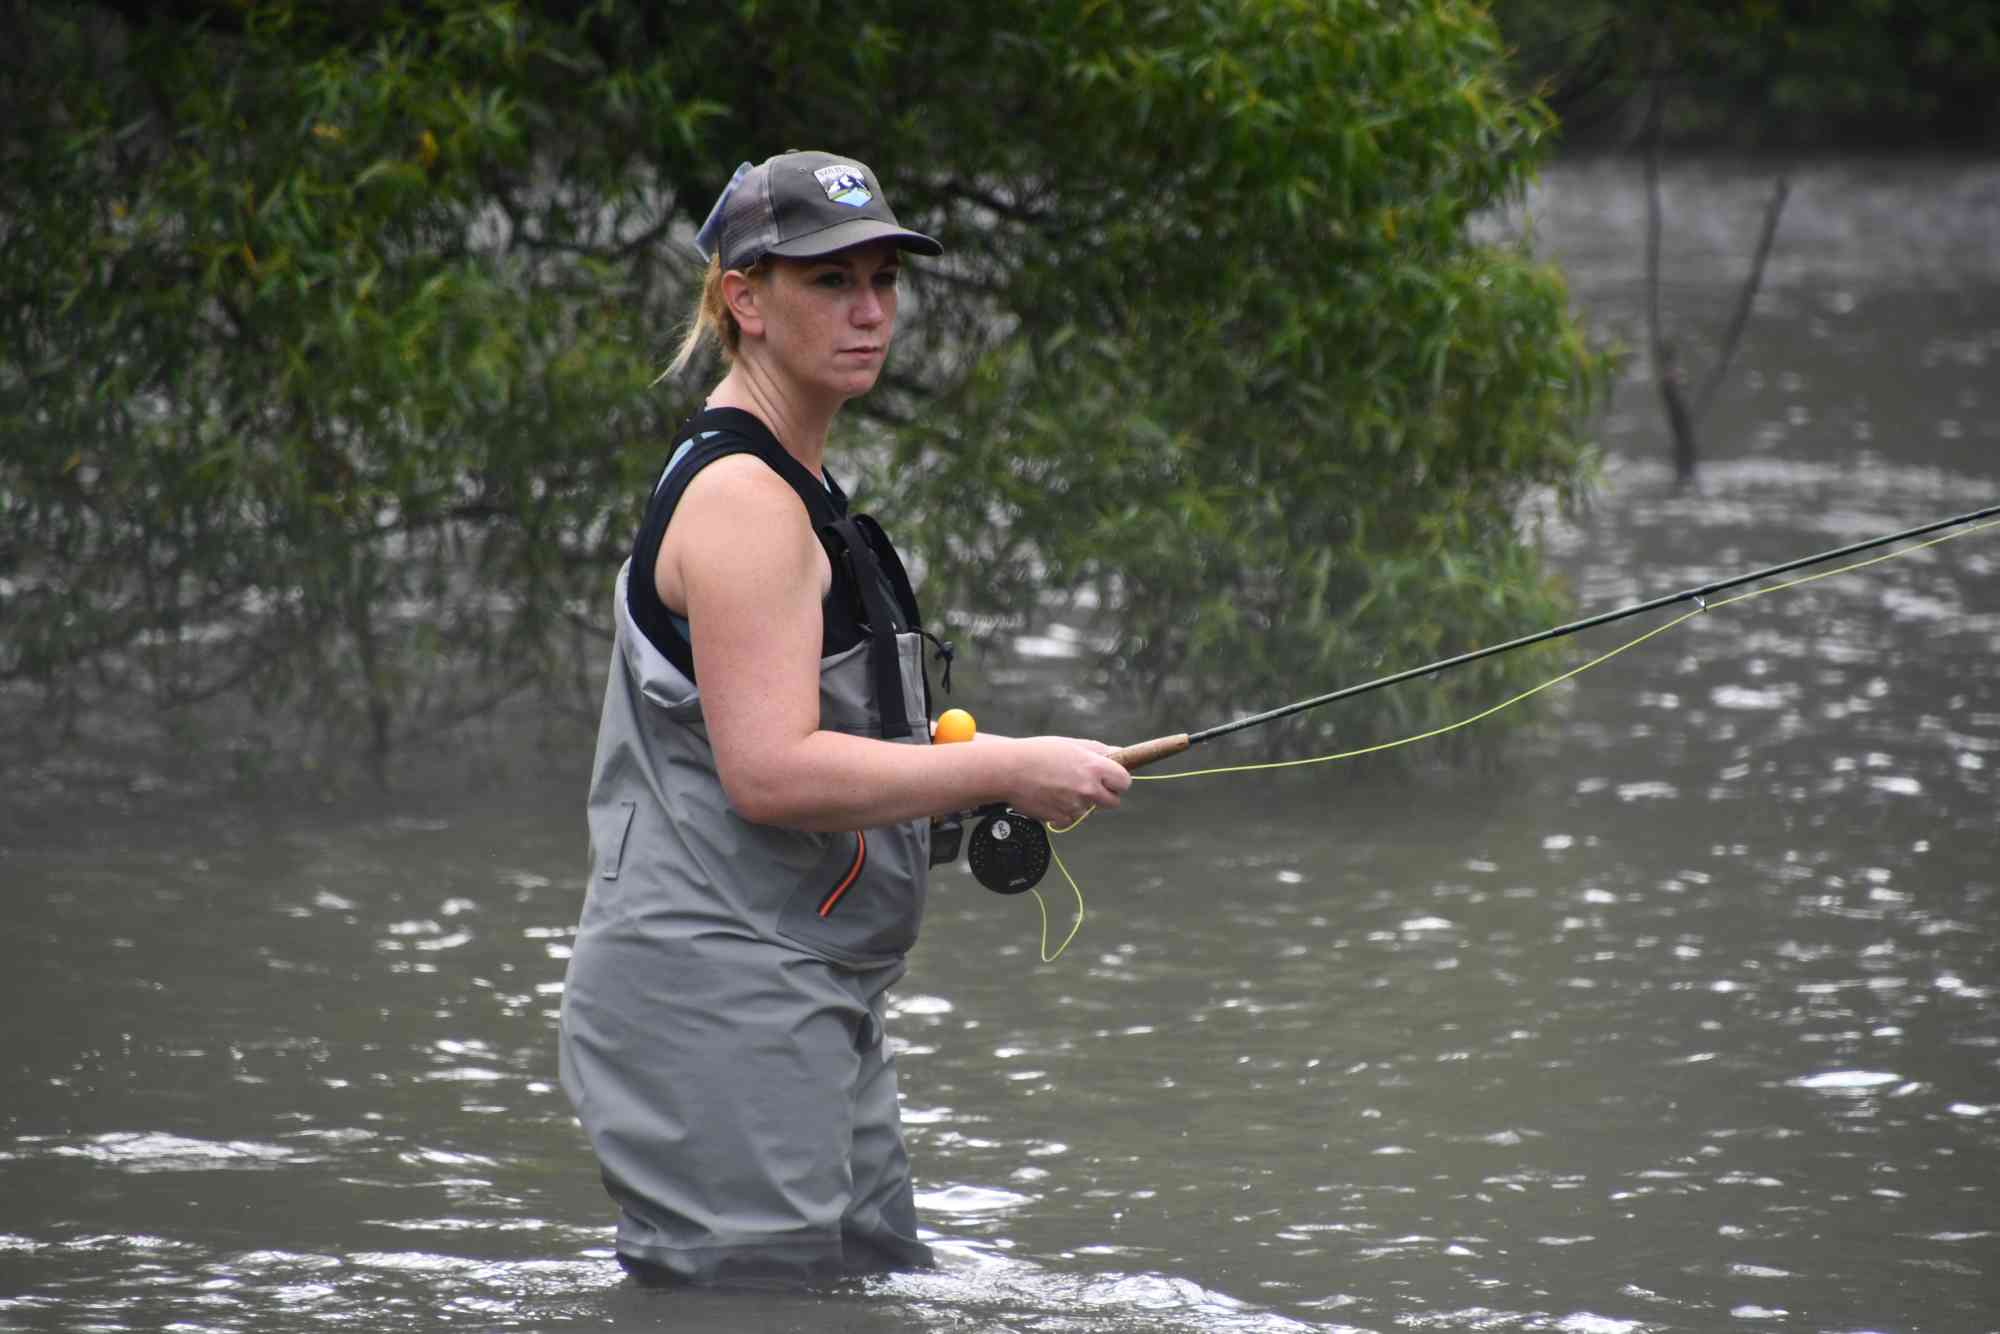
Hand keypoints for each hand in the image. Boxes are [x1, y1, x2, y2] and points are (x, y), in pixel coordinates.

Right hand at [1001, 736, 1132, 825]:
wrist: (1009, 770)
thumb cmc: (1038, 753)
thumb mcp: (1071, 744)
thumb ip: (1098, 751)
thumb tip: (1119, 753)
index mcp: (1094, 767)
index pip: (1124, 782)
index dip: (1119, 780)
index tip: (1111, 779)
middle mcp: (1087, 789)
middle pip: (1113, 802)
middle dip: (1104, 795)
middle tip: (1088, 784)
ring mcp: (1074, 806)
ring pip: (1089, 811)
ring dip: (1081, 803)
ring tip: (1060, 786)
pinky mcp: (1060, 818)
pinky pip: (1071, 819)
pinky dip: (1064, 812)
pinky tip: (1052, 797)